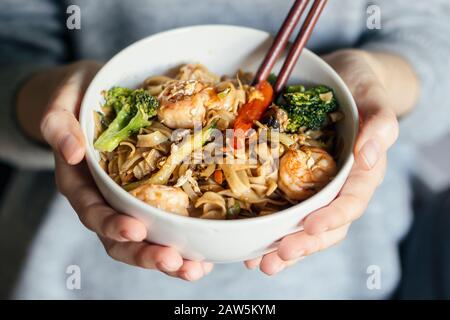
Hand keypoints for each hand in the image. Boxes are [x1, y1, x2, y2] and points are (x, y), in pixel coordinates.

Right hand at [30, 60, 212, 279]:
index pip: (94, 212)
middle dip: (147, 254)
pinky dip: (184, 240)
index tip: (136, 230)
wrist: (94, 96)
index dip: (113, 225)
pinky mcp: (151, 193)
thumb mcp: (62, 105)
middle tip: (175, 262)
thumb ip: (59, 126)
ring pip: (147, 238)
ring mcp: (129, 200)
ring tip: (196, 269)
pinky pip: (166, 221)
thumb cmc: (78, 100)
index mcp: (81, 184)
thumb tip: (71, 152)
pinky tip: (205, 253)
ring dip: (170, 257)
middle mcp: (105, 199)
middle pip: (122, 239)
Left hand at [245, 49, 412, 273]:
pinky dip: (271, 232)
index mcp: (363, 172)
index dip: (332, 218)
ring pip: (305, 226)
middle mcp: (340, 186)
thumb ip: (379, 125)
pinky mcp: (297, 183)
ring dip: (285, 249)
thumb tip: (369, 156)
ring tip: (261, 264)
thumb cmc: (360, 87)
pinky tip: (252, 245)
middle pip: (326, 225)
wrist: (340, 81)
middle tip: (277, 257)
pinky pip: (286, 212)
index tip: (310, 226)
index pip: (350, 202)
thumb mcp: (373, 96)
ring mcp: (317, 187)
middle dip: (303, 244)